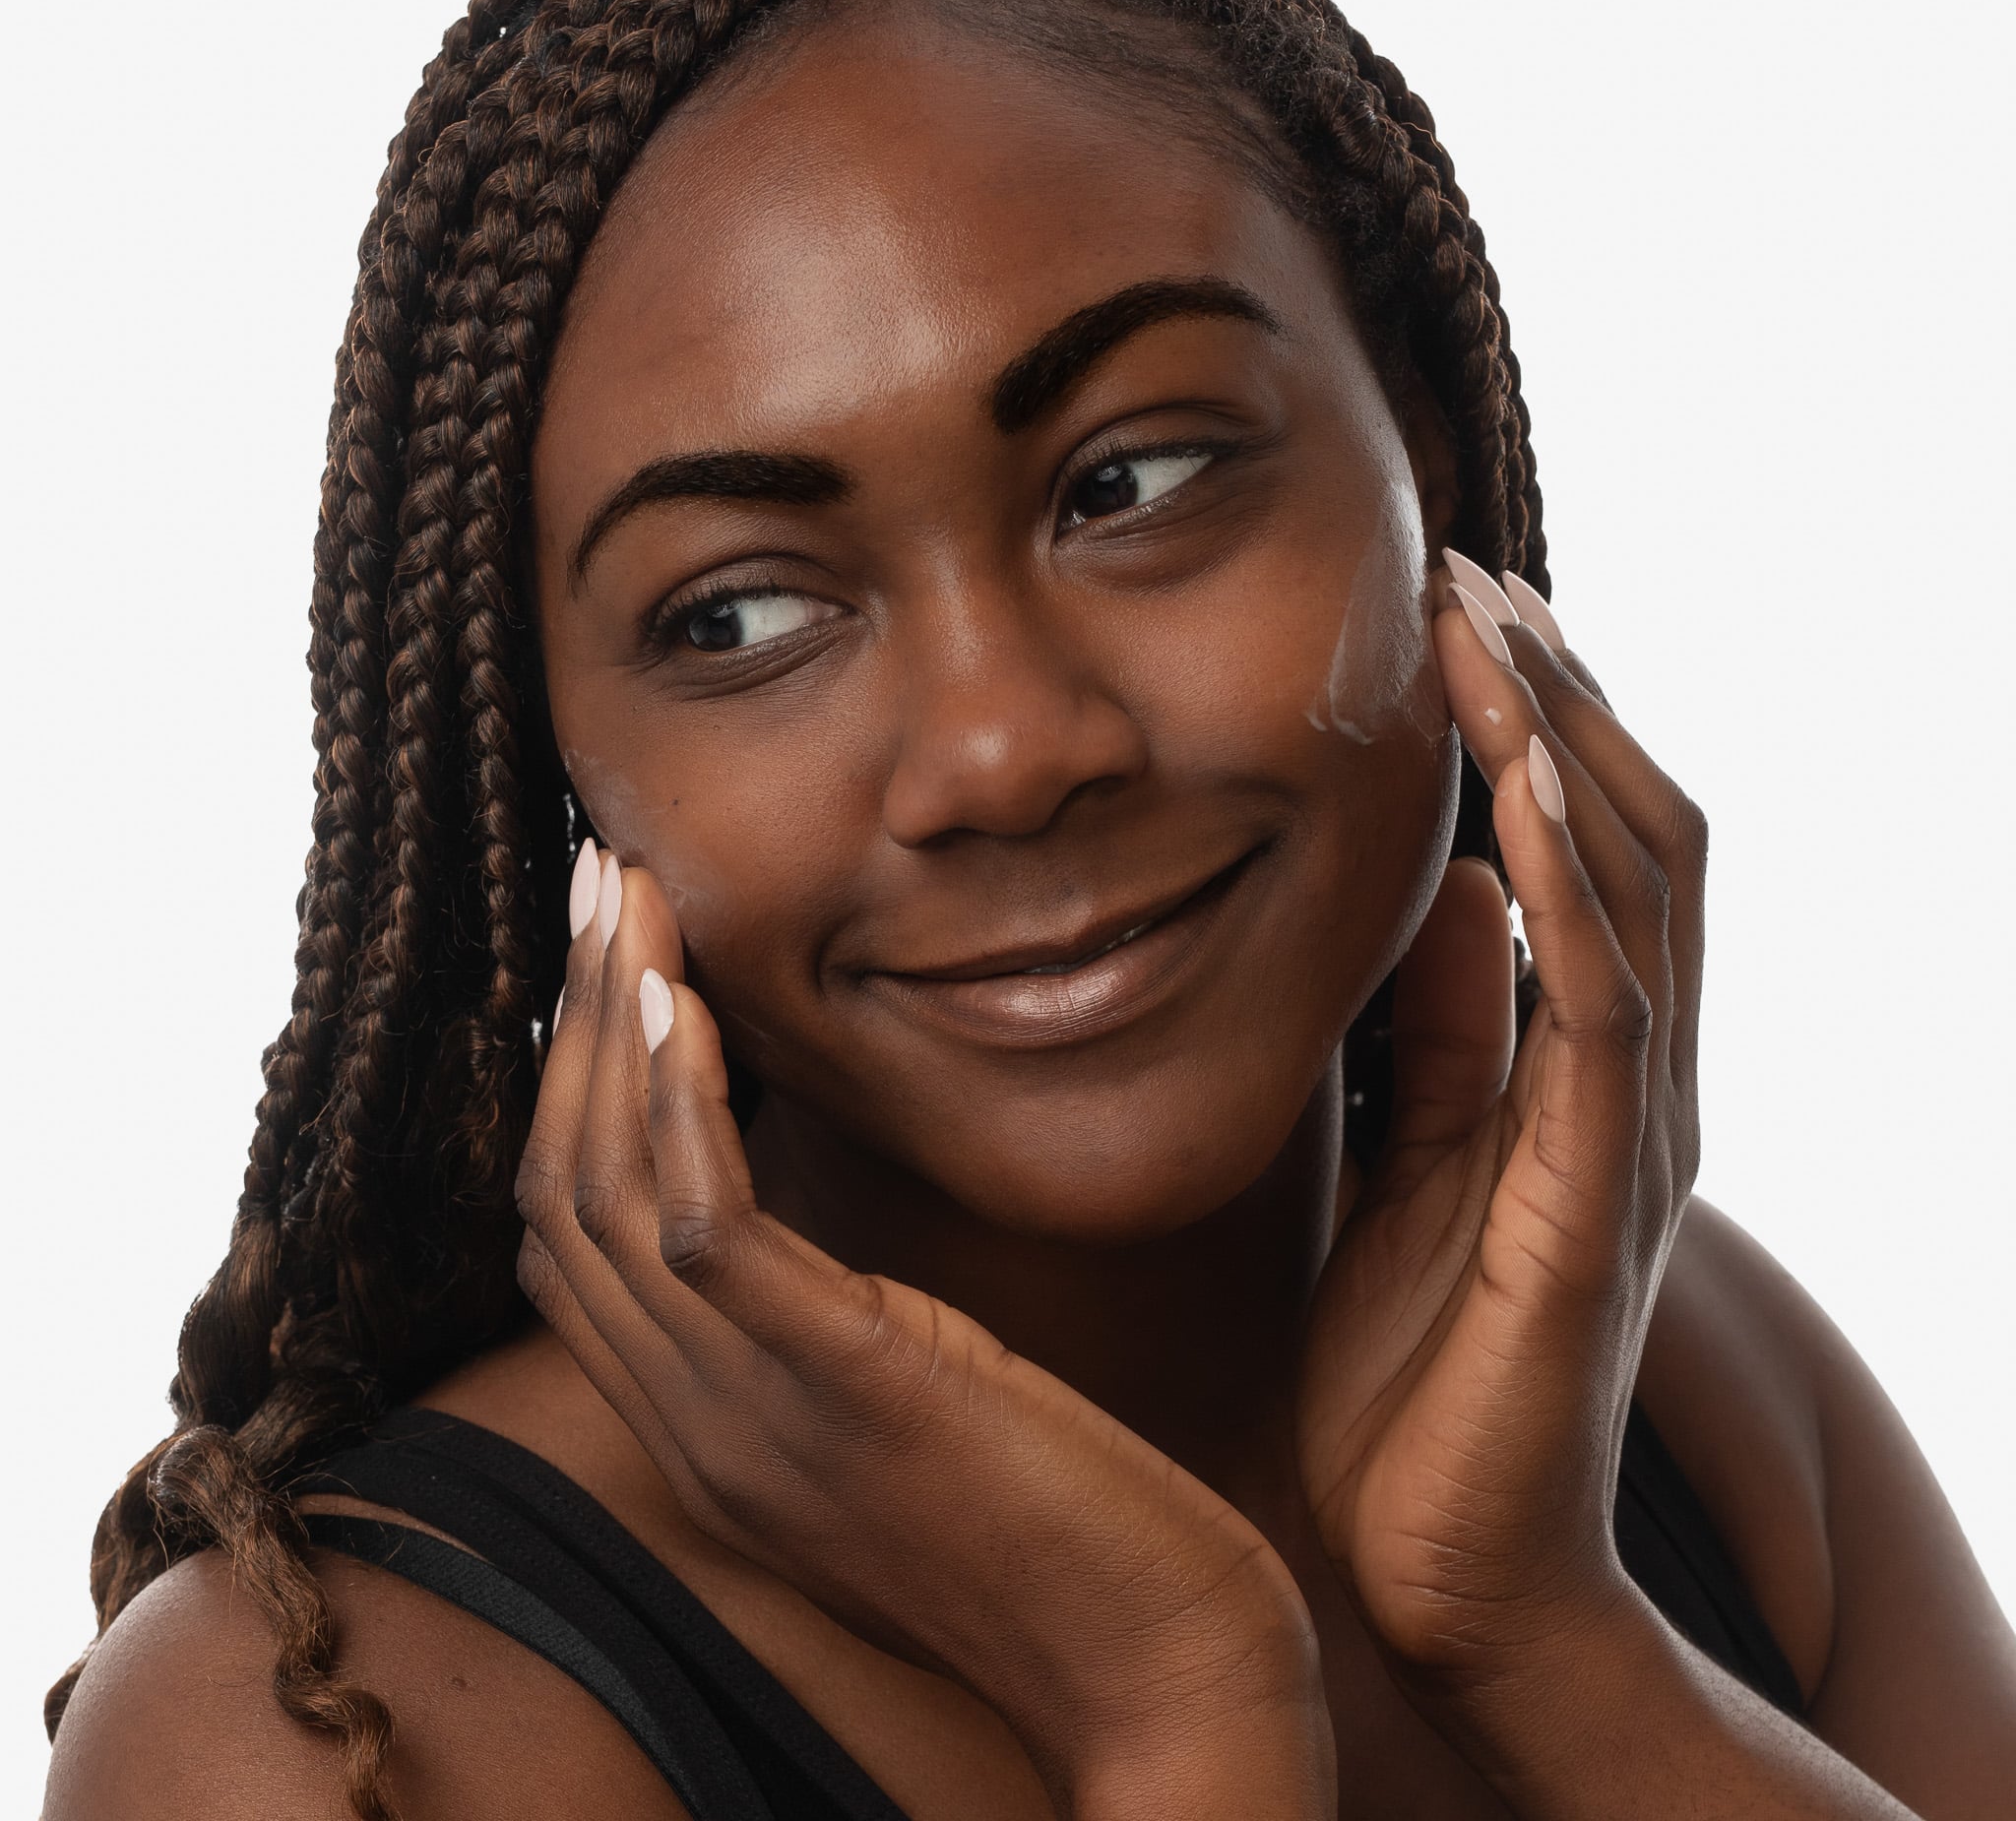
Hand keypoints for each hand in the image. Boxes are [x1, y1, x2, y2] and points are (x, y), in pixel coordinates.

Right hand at [515, 845, 1333, 1813]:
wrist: (1162, 1678)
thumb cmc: (1065, 1530)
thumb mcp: (911, 1411)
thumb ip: (833, 1328)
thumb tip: (816, 1216)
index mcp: (709, 1425)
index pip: (571, 1242)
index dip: (572, 1084)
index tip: (614, 955)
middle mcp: (698, 1422)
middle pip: (562, 1194)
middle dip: (572, 1023)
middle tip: (605, 882)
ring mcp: (756, 1415)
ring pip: (609, 1194)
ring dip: (612, 1027)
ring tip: (633, 896)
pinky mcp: (846, 1392)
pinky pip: (709, 1231)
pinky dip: (682, 1106)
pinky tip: (691, 1002)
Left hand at [1296, 561, 1704, 1695]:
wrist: (1447, 1571)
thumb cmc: (1418, 1376)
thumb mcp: (1414, 1164)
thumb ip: (1447, 1034)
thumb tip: (1457, 888)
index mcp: (1583, 1067)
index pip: (1597, 853)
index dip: (1541, 727)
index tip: (1458, 618)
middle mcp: (1635, 1081)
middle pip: (1641, 838)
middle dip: (1560, 698)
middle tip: (1472, 578)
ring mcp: (1629, 1136)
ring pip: (1641, 896)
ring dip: (1569, 752)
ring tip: (1494, 632)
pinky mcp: (1593, 1201)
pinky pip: (1604, 1014)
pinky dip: (1577, 893)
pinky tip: (1528, 794)